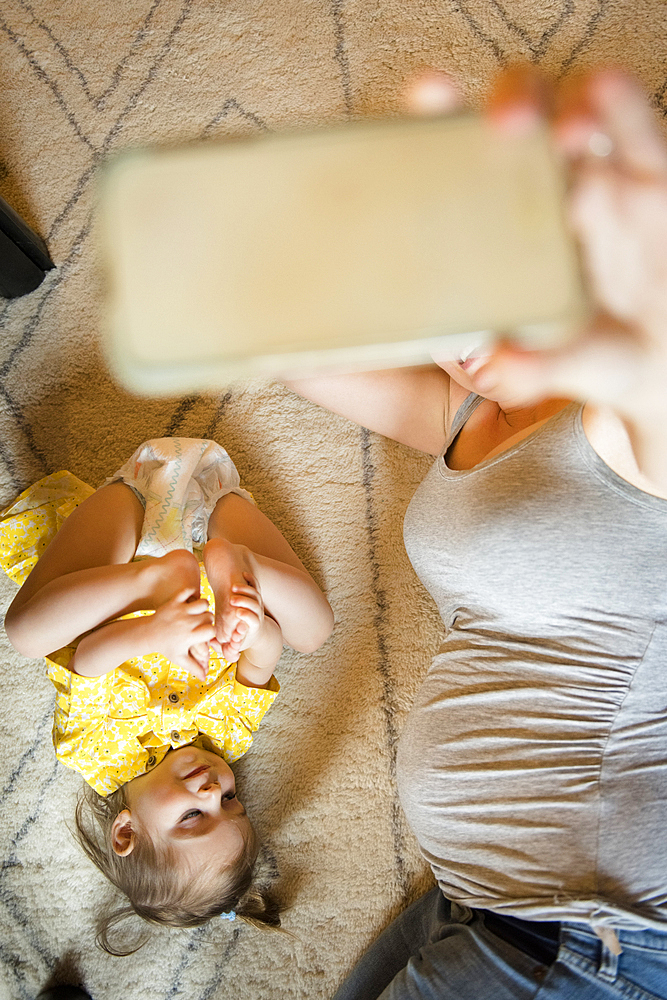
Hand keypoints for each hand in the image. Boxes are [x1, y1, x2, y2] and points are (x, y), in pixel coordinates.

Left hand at [149, 587, 215, 679]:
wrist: (147, 634)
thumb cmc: (165, 647)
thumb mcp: (179, 659)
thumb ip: (194, 668)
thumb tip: (205, 679)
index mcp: (190, 636)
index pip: (211, 631)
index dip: (212, 632)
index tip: (207, 633)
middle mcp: (187, 622)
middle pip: (209, 616)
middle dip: (209, 619)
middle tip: (204, 623)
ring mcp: (180, 611)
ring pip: (203, 602)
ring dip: (203, 606)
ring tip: (199, 611)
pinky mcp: (174, 601)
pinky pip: (188, 591)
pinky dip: (192, 593)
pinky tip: (191, 600)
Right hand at [219, 573, 264, 660]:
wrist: (255, 630)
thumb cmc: (241, 638)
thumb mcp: (235, 646)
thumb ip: (229, 650)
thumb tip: (223, 651)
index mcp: (254, 625)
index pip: (254, 620)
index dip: (247, 616)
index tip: (237, 613)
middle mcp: (257, 613)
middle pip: (256, 605)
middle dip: (245, 601)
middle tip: (232, 600)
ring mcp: (257, 602)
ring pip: (255, 594)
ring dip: (245, 590)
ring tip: (233, 588)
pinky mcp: (255, 594)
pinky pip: (255, 584)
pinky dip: (250, 579)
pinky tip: (243, 575)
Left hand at [409, 68, 666, 419]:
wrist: (661, 361)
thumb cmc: (591, 354)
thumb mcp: (561, 368)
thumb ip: (530, 368)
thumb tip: (495, 365)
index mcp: (497, 230)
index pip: (459, 165)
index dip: (439, 124)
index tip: (426, 99)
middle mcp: (542, 190)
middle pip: (518, 120)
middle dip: (509, 104)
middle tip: (505, 125)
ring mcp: (596, 176)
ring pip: (575, 114)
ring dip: (571, 109)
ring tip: (571, 133)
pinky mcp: (649, 173)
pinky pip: (636, 132)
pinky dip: (623, 112)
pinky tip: (608, 99)